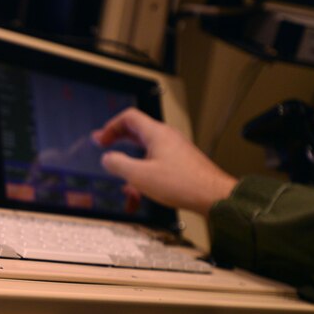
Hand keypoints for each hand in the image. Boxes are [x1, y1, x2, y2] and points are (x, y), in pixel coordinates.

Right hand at [92, 108, 237, 215]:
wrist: (213, 195)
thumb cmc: (182, 184)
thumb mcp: (140, 175)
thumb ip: (119, 164)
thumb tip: (107, 158)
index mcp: (156, 134)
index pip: (129, 118)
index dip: (111, 126)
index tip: (101, 138)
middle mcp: (167, 137)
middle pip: (137, 130)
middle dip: (118, 138)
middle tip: (105, 144)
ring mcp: (175, 149)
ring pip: (146, 148)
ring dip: (131, 158)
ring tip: (121, 172)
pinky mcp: (181, 162)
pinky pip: (156, 159)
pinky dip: (143, 168)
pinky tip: (140, 186)